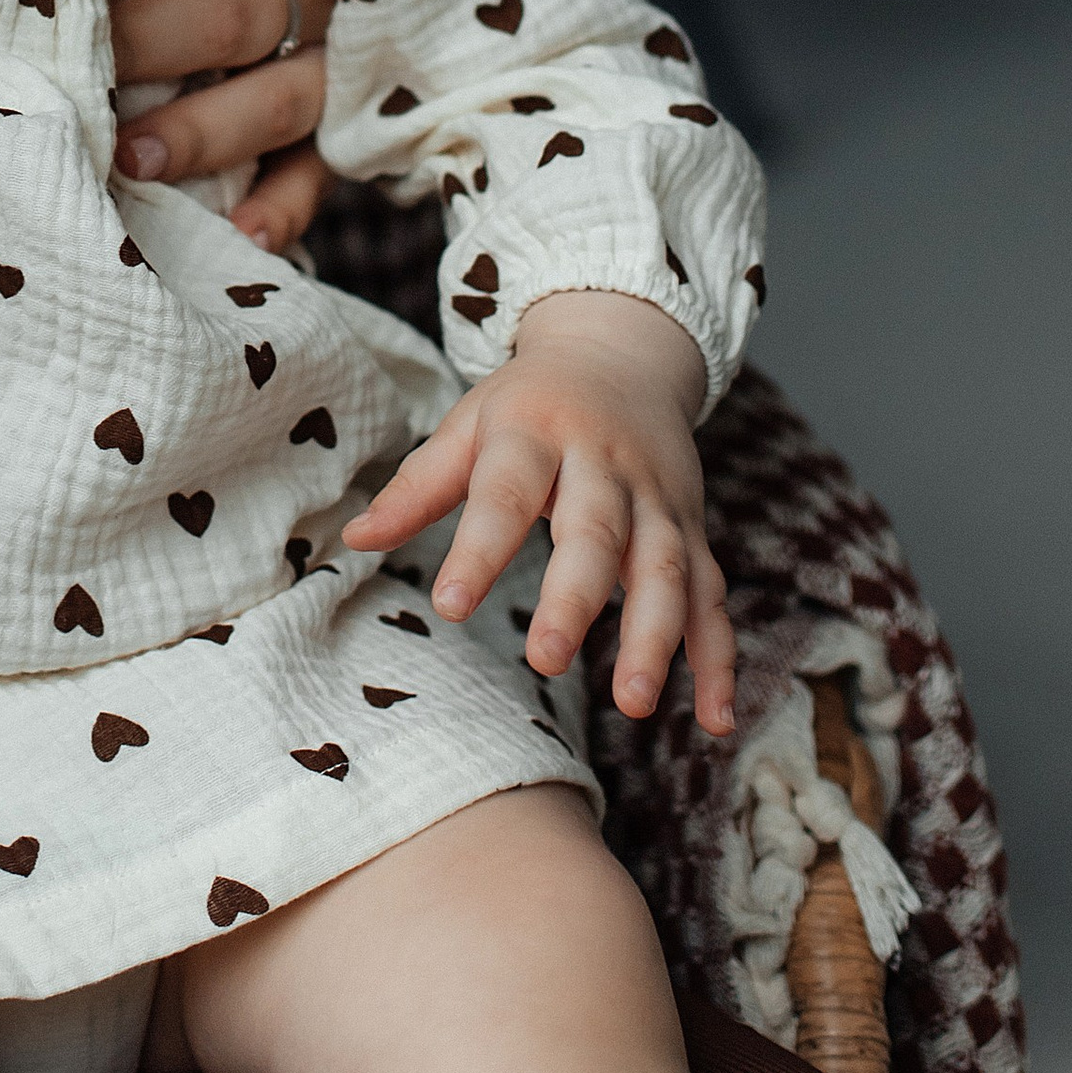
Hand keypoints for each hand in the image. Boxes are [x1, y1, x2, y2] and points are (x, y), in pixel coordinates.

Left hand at [102, 0, 332, 249]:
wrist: (360, 12)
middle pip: (235, 10)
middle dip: (151, 39)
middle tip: (80, 66)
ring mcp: (333, 71)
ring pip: (277, 100)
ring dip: (204, 130)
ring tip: (133, 160)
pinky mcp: (344, 142)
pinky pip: (316, 178)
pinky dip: (280, 209)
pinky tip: (239, 235)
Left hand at [341, 290, 733, 731]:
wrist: (622, 353)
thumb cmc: (530, 404)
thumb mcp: (470, 423)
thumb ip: (419, 485)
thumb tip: (353, 539)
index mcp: (537, 433)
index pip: (505, 492)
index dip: (479, 547)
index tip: (448, 604)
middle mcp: (604, 465)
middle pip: (596, 531)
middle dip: (576, 596)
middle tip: (545, 659)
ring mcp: (658, 499)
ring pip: (665, 568)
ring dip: (656, 637)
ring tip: (632, 703)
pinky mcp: (693, 529)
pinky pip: (713, 596)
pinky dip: (718, 657)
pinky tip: (713, 719)